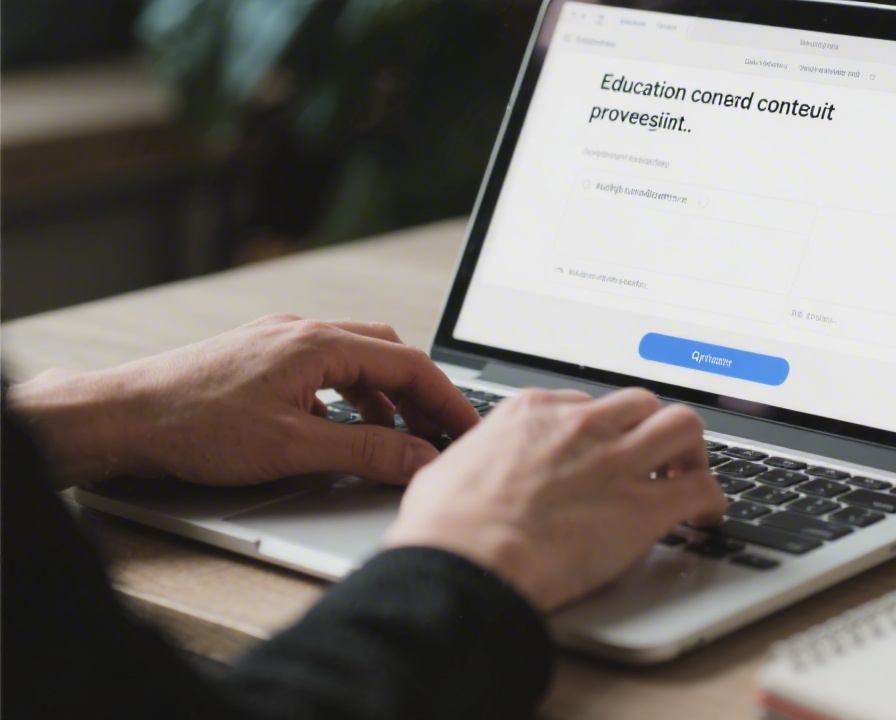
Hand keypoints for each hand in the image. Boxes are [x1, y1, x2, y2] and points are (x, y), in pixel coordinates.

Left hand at [8, 315, 478, 488]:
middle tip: (439, 432)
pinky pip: (324, 368)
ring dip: (384, 396)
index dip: (448, 399)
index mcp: (318, 343)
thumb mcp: (293, 448)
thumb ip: (366, 452)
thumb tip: (420, 459)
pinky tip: (340, 428)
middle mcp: (302, 331)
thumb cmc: (194, 425)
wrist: (120, 417)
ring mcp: (278, 341)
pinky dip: (349, 396)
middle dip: (421, 393)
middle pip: (388, 353)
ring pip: (356, 359)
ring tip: (395, 437)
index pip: (409, 363)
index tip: (469, 429)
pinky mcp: (259, 357)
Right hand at [384, 387, 726, 611]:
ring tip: (687, 477)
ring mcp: (616, 462)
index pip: (586, 403)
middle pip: (641, 404)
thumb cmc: (446, 527)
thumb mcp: (450, 468)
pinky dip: (711, 501)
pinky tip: (706, 518)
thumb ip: (477, 460)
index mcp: (534, 412)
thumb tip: (468, 472)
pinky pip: (700, 488)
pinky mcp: (643, 507)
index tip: (602, 450)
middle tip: (652, 459)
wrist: (466, 560)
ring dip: (691, 452)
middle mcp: (581, 426)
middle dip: (650, 429)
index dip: (600, 430)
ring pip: (683, 427)